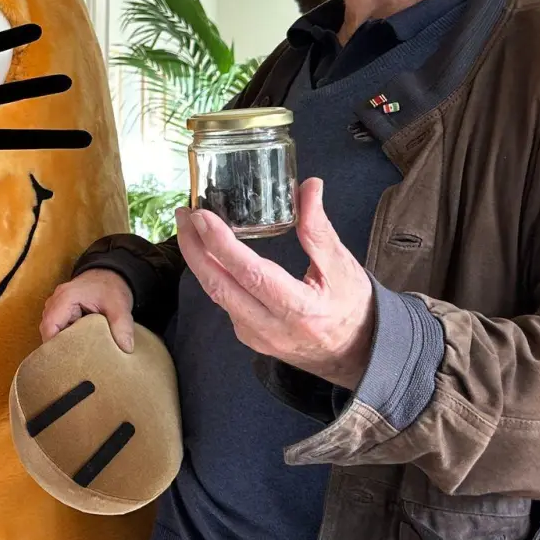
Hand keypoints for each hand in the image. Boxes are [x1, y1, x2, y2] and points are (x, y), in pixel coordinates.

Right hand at [40, 268, 136, 352]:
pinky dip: (65, 338)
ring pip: (51, 330)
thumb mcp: (119, 306)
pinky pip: (57, 328)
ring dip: (62, 342)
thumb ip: (122, 326)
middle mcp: (55, 301)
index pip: (50, 326)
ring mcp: (56, 306)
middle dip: (58, 347)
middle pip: (48, 330)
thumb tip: (126, 348)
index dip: (55, 345)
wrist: (110, 275)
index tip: (67, 361)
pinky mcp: (61, 312)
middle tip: (73, 364)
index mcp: (65, 298)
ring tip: (76, 358)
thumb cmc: (111, 287)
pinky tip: (77, 348)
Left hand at [175, 178, 374, 388]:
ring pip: (217, 295)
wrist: (354, 354)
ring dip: (198, 260)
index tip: (202, 215)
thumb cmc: (352, 307)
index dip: (221, 244)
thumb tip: (309, 185)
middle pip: (219, 286)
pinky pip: (223, 302)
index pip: (250, 274)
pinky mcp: (249, 337)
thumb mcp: (342, 266)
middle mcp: (271, 328)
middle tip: (185, 214)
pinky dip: (212, 274)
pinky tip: (207, 251)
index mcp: (299, 309)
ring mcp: (256, 337)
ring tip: (190, 226)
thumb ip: (319, 228)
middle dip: (194, 248)